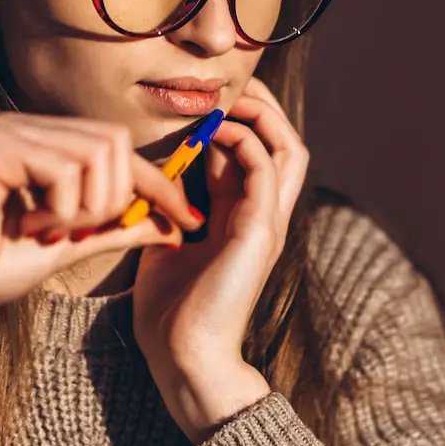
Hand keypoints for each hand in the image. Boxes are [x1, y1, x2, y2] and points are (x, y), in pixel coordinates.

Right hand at [0, 112, 206, 362]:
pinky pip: (66, 168)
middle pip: (116, 142)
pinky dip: (61, 208)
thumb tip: (173, 224)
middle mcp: (23, 125)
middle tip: (76, 231)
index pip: (119, 147)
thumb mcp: (70, 244)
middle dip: (115, 198)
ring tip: (47, 229)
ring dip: (86, 207)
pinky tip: (27, 224)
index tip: (188, 221)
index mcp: (39, 141)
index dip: (159, 184)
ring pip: (98, 153)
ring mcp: (6, 129)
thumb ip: (117, 227)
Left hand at [133, 77, 309, 440]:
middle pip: (285, 143)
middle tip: (225, 88)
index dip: (237, 120)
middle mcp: (264, 216)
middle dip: (260, 107)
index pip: (257, 152)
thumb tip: (156, 173)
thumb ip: (171, 206)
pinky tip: (211, 133)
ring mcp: (267, 223)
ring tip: (225, 101)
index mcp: (244, 218)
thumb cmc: (170, 310)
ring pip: (289, 149)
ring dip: (259, 116)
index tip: (202, 102)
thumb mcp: (167, 242)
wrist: (184, 357)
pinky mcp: (259, 231)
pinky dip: (243, 140)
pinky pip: (265, 168)